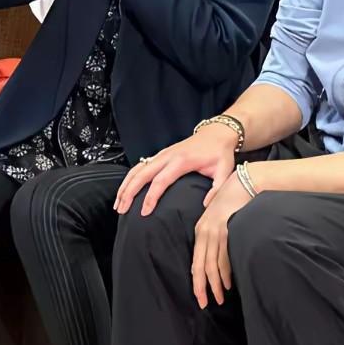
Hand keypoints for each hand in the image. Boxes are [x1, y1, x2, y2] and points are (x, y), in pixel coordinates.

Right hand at [114, 123, 237, 216]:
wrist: (217, 132)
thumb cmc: (220, 152)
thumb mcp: (224, 170)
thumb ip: (216, 189)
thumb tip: (205, 206)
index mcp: (181, 161)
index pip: (160, 180)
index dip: (151, 197)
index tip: (144, 212)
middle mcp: (168, 156)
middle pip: (142, 174)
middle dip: (129, 192)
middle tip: (122, 209)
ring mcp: (162, 154)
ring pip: (138, 169)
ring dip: (126, 185)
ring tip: (118, 203)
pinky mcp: (161, 155)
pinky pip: (141, 166)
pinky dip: (130, 177)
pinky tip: (125, 189)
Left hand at [192, 174, 251, 308]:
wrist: (246, 182)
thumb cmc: (235, 200)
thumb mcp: (219, 217)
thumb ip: (215, 235)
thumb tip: (217, 258)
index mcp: (200, 229)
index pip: (195, 261)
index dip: (196, 281)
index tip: (200, 296)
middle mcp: (204, 231)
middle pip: (200, 266)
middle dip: (202, 287)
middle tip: (205, 304)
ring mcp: (215, 230)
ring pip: (212, 265)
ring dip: (215, 284)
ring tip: (220, 298)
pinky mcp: (226, 228)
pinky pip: (224, 256)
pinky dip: (225, 272)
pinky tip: (227, 283)